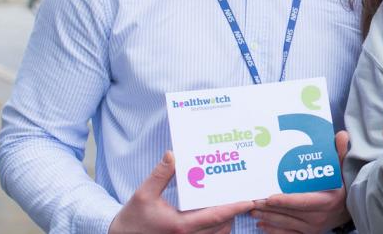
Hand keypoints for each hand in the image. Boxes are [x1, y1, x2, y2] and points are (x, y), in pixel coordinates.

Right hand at [110, 151, 255, 233]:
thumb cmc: (132, 218)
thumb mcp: (143, 194)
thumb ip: (161, 175)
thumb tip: (173, 155)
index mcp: (181, 225)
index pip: (216, 216)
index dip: (235, 208)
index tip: (249, 200)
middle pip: (223, 226)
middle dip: (234, 212)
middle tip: (241, 196)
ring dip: (226, 221)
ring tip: (229, 204)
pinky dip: (217, 228)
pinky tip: (216, 214)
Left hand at [253, 131, 351, 233]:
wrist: (350, 211)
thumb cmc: (344, 188)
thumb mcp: (343, 170)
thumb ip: (341, 153)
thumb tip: (341, 135)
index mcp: (327, 201)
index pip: (303, 201)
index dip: (285, 201)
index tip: (269, 197)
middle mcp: (319, 217)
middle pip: (289, 213)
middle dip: (269, 208)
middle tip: (252, 201)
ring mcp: (312, 228)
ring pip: (285, 224)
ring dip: (268, 218)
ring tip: (253, 211)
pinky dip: (273, 231)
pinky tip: (262, 225)